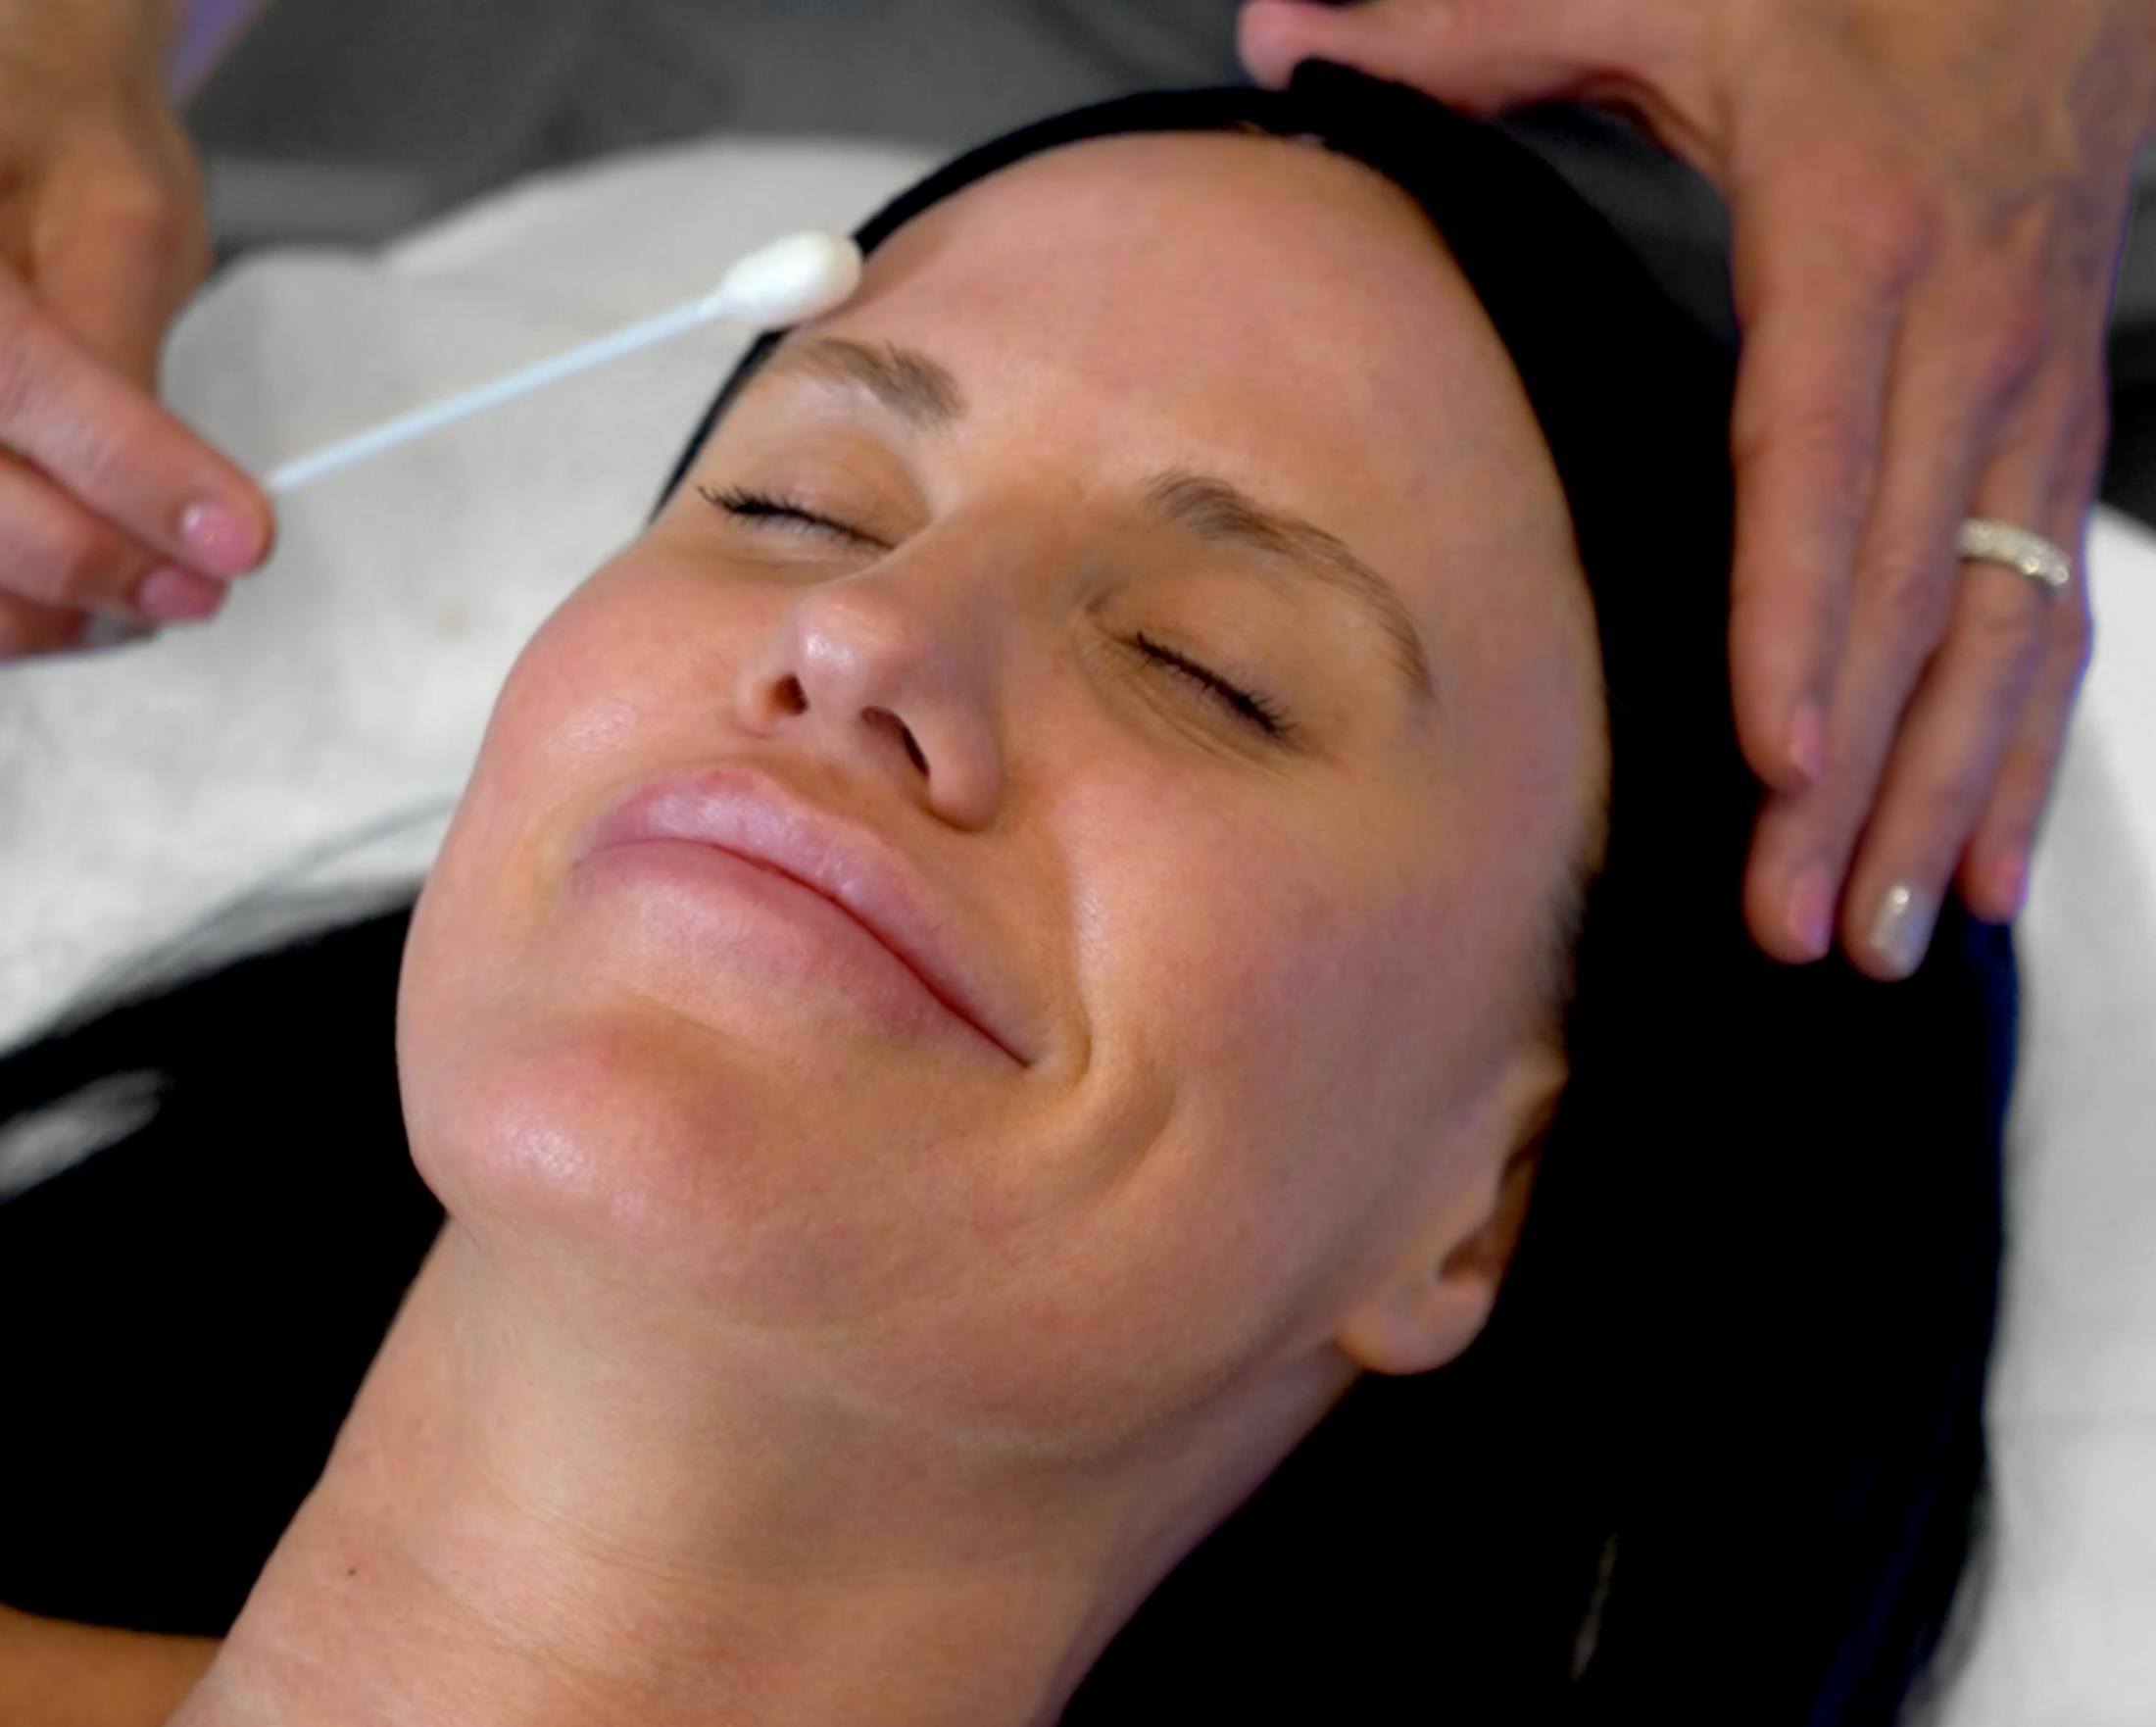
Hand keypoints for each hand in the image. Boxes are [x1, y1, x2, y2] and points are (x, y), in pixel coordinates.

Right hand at [0, 0, 271, 658]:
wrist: (5, 127)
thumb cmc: (54, 150)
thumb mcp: (117, 218)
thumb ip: (122, 355)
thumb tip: (182, 505)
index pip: (9, 370)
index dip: (126, 469)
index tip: (236, 538)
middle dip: (89, 562)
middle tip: (199, 590)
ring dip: (43, 606)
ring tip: (148, 598)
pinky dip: (11, 606)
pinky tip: (79, 601)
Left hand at [1241, 0, 2149, 978]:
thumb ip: (1480, 30)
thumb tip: (1284, 36)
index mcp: (1857, 243)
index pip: (1820, 460)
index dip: (1800, 617)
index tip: (1774, 760)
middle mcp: (1966, 338)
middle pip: (1908, 588)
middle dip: (1858, 774)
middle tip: (1793, 923)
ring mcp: (2028, 399)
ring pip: (1998, 630)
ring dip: (1946, 797)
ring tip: (1878, 942)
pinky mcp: (2052, 436)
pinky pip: (2054, 612)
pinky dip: (2027, 750)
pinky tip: (1988, 870)